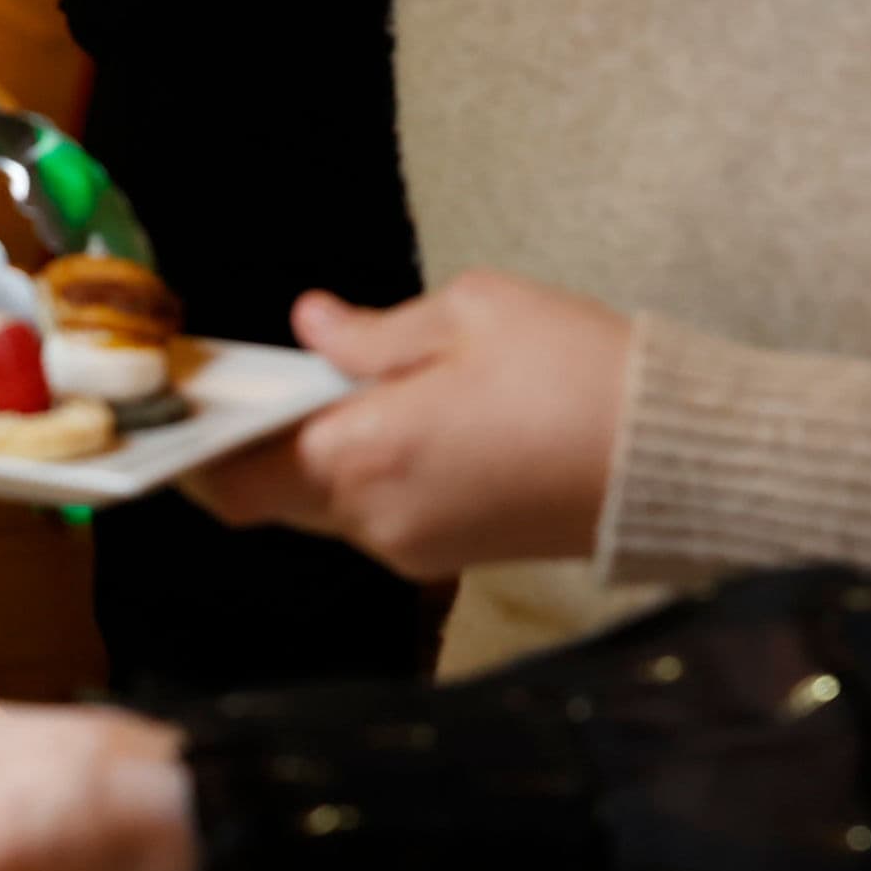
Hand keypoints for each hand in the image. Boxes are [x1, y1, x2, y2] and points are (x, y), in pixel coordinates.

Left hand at [183, 273, 632, 578]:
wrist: (677, 457)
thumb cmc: (578, 371)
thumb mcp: (471, 313)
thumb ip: (374, 331)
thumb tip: (313, 326)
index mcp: (362, 454)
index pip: (235, 476)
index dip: (199, 446)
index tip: (193, 403)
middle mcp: (374, 519)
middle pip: (271, 498)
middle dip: (256, 447)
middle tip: (263, 387)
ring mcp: (413, 548)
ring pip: (325, 509)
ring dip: (318, 459)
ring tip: (343, 392)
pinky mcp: (451, 558)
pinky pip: (377, 518)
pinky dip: (367, 476)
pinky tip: (400, 423)